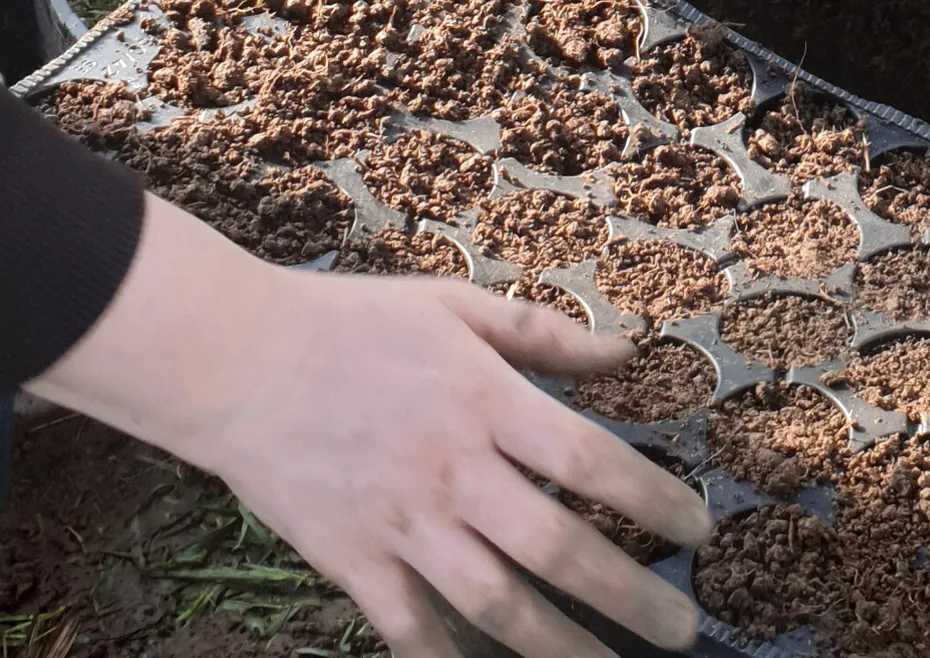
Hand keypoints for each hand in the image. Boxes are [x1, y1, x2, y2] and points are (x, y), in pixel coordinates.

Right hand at [31, 197, 711, 657]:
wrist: (230, 358)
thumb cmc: (349, 323)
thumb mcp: (454, 306)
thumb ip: (543, 334)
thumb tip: (625, 351)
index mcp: (486, 402)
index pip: (592, 463)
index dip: (654, 502)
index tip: (699, 530)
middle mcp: (454, 471)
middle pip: (558, 549)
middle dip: (630, 597)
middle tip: (682, 630)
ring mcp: (402, 523)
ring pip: (497, 604)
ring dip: (561, 646)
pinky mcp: (352, 560)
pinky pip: (412, 628)